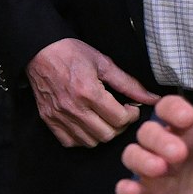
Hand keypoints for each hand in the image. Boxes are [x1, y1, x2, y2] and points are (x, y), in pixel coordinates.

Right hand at [27, 38, 159, 146]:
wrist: (39, 51)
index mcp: (88, 91)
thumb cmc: (71, 53)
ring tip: (103, 119)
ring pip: (90, 141)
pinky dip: (81, 138)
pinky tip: (86, 124)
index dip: (132, 115)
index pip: (120, 119)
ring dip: (102, 133)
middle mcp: (73, 107)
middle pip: (107, 134)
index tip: (130, 107)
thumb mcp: (103, 63)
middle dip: (119, 126)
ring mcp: (59, 116)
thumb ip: (129, 83)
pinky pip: (70, 142)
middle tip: (119, 114)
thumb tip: (153, 98)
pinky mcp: (48, 120)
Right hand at [117, 95, 192, 193]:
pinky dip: (126, 189)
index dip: (172, 110)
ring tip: (161, 170)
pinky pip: (128, 189)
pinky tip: (132, 191)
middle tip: (179, 154)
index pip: (170, 108)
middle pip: (148, 131)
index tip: (185, 119)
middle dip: (158, 139)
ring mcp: (156, 171)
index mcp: (191, 130)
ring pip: (133, 155)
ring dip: (141, 159)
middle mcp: (168, 146)